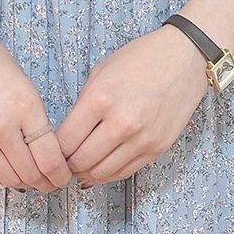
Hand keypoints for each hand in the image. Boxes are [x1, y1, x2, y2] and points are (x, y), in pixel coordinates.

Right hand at [0, 15, 74, 193]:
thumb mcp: (23, 82)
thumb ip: (35, 117)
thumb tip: (47, 151)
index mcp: (24, 104)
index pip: (50, 157)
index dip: (61, 173)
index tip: (65, 174)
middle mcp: (1, 125)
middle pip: (31, 174)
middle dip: (47, 183)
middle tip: (53, 182)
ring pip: (9, 179)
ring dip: (25, 183)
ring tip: (34, 179)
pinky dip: (2, 177)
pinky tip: (11, 171)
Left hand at [53, 25, 208, 187]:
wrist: (184, 59)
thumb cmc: (141, 59)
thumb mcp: (102, 72)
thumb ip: (83, 105)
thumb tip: (67, 137)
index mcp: (101, 98)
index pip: (65, 141)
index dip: (52, 150)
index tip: (49, 150)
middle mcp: (121, 123)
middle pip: (81, 162)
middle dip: (66, 166)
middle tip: (61, 163)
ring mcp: (141, 139)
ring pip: (101, 173)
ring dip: (85, 174)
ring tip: (79, 167)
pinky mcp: (157, 149)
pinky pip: (124, 173)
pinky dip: (107, 174)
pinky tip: (99, 167)